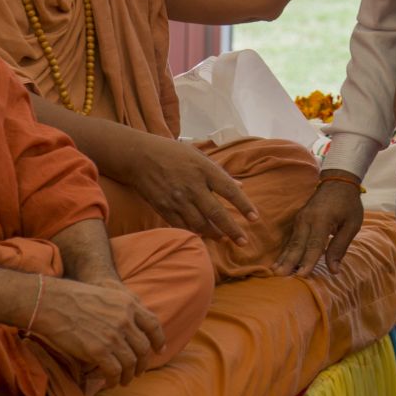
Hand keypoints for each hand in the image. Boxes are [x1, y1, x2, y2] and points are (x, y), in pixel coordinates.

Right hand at [31, 275, 165, 388]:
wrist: (51, 302)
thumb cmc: (74, 297)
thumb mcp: (106, 294)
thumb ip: (122, 308)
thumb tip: (132, 325)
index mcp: (128, 304)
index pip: (154, 325)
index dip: (158, 340)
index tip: (158, 350)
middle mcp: (125, 320)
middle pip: (143, 348)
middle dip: (143, 363)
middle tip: (138, 371)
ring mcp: (112, 336)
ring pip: (130, 363)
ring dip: (128, 375)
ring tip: (123, 380)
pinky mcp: (98, 350)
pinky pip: (114, 371)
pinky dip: (114, 379)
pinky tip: (110, 381)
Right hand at [128, 135, 258, 245]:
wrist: (139, 157)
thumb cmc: (173, 154)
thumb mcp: (198, 156)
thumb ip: (220, 173)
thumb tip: (241, 186)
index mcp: (204, 170)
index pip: (229, 190)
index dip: (244, 205)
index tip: (255, 218)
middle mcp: (192, 186)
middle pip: (216, 213)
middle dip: (232, 230)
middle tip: (243, 242)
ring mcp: (177, 199)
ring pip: (200, 224)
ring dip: (215, 234)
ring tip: (225, 239)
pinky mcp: (164, 208)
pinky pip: (183, 226)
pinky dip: (195, 233)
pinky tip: (204, 235)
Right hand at [270, 173, 364, 275]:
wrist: (337, 181)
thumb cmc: (348, 204)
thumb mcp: (352, 224)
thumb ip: (340, 247)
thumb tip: (333, 270)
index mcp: (322, 219)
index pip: (314, 244)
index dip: (308, 261)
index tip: (302, 275)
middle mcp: (307, 219)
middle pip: (298, 244)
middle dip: (289, 262)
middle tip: (279, 276)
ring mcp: (300, 218)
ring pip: (292, 242)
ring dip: (284, 258)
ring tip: (274, 272)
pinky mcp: (298, 219)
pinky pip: (292, 238)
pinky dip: (286, 251)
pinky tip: (280, 262)